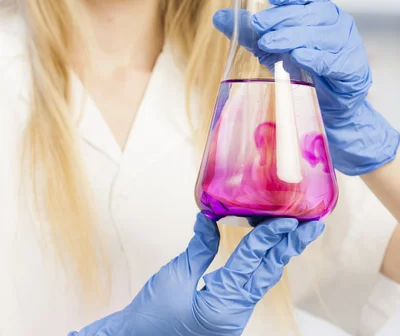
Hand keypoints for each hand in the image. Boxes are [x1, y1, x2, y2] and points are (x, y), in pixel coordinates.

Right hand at [70, 213, 322, 335]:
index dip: (270, 236)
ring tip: (295, 232)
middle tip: (313, 225)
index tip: (288, 217)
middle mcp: (236, 311)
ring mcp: (234, 315)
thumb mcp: (176, 277)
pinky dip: (259, 265)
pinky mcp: (227, 314)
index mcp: (224, 304)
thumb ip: (199, 248)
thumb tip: (211, 220)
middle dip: (291, 247)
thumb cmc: (151, 316)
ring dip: (279, 254)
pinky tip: (264, 250)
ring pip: (263, 280)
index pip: (252, 262)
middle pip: (270, 273)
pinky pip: (249, 286)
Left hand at [213, 0, 399, 175]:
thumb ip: (249, 31)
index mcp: (318, 10)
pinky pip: (335, 60)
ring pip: (323, 33)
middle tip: (259, 24)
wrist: (328, 106)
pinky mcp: (353, 69)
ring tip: (270, 43)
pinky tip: (299, 57)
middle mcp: (336, 22)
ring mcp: (347, 44)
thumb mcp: (271, 47)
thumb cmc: (302, 68)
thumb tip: (218, 16)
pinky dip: (316, 57)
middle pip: (313, 11)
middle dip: (283, 16)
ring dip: (294, 36)